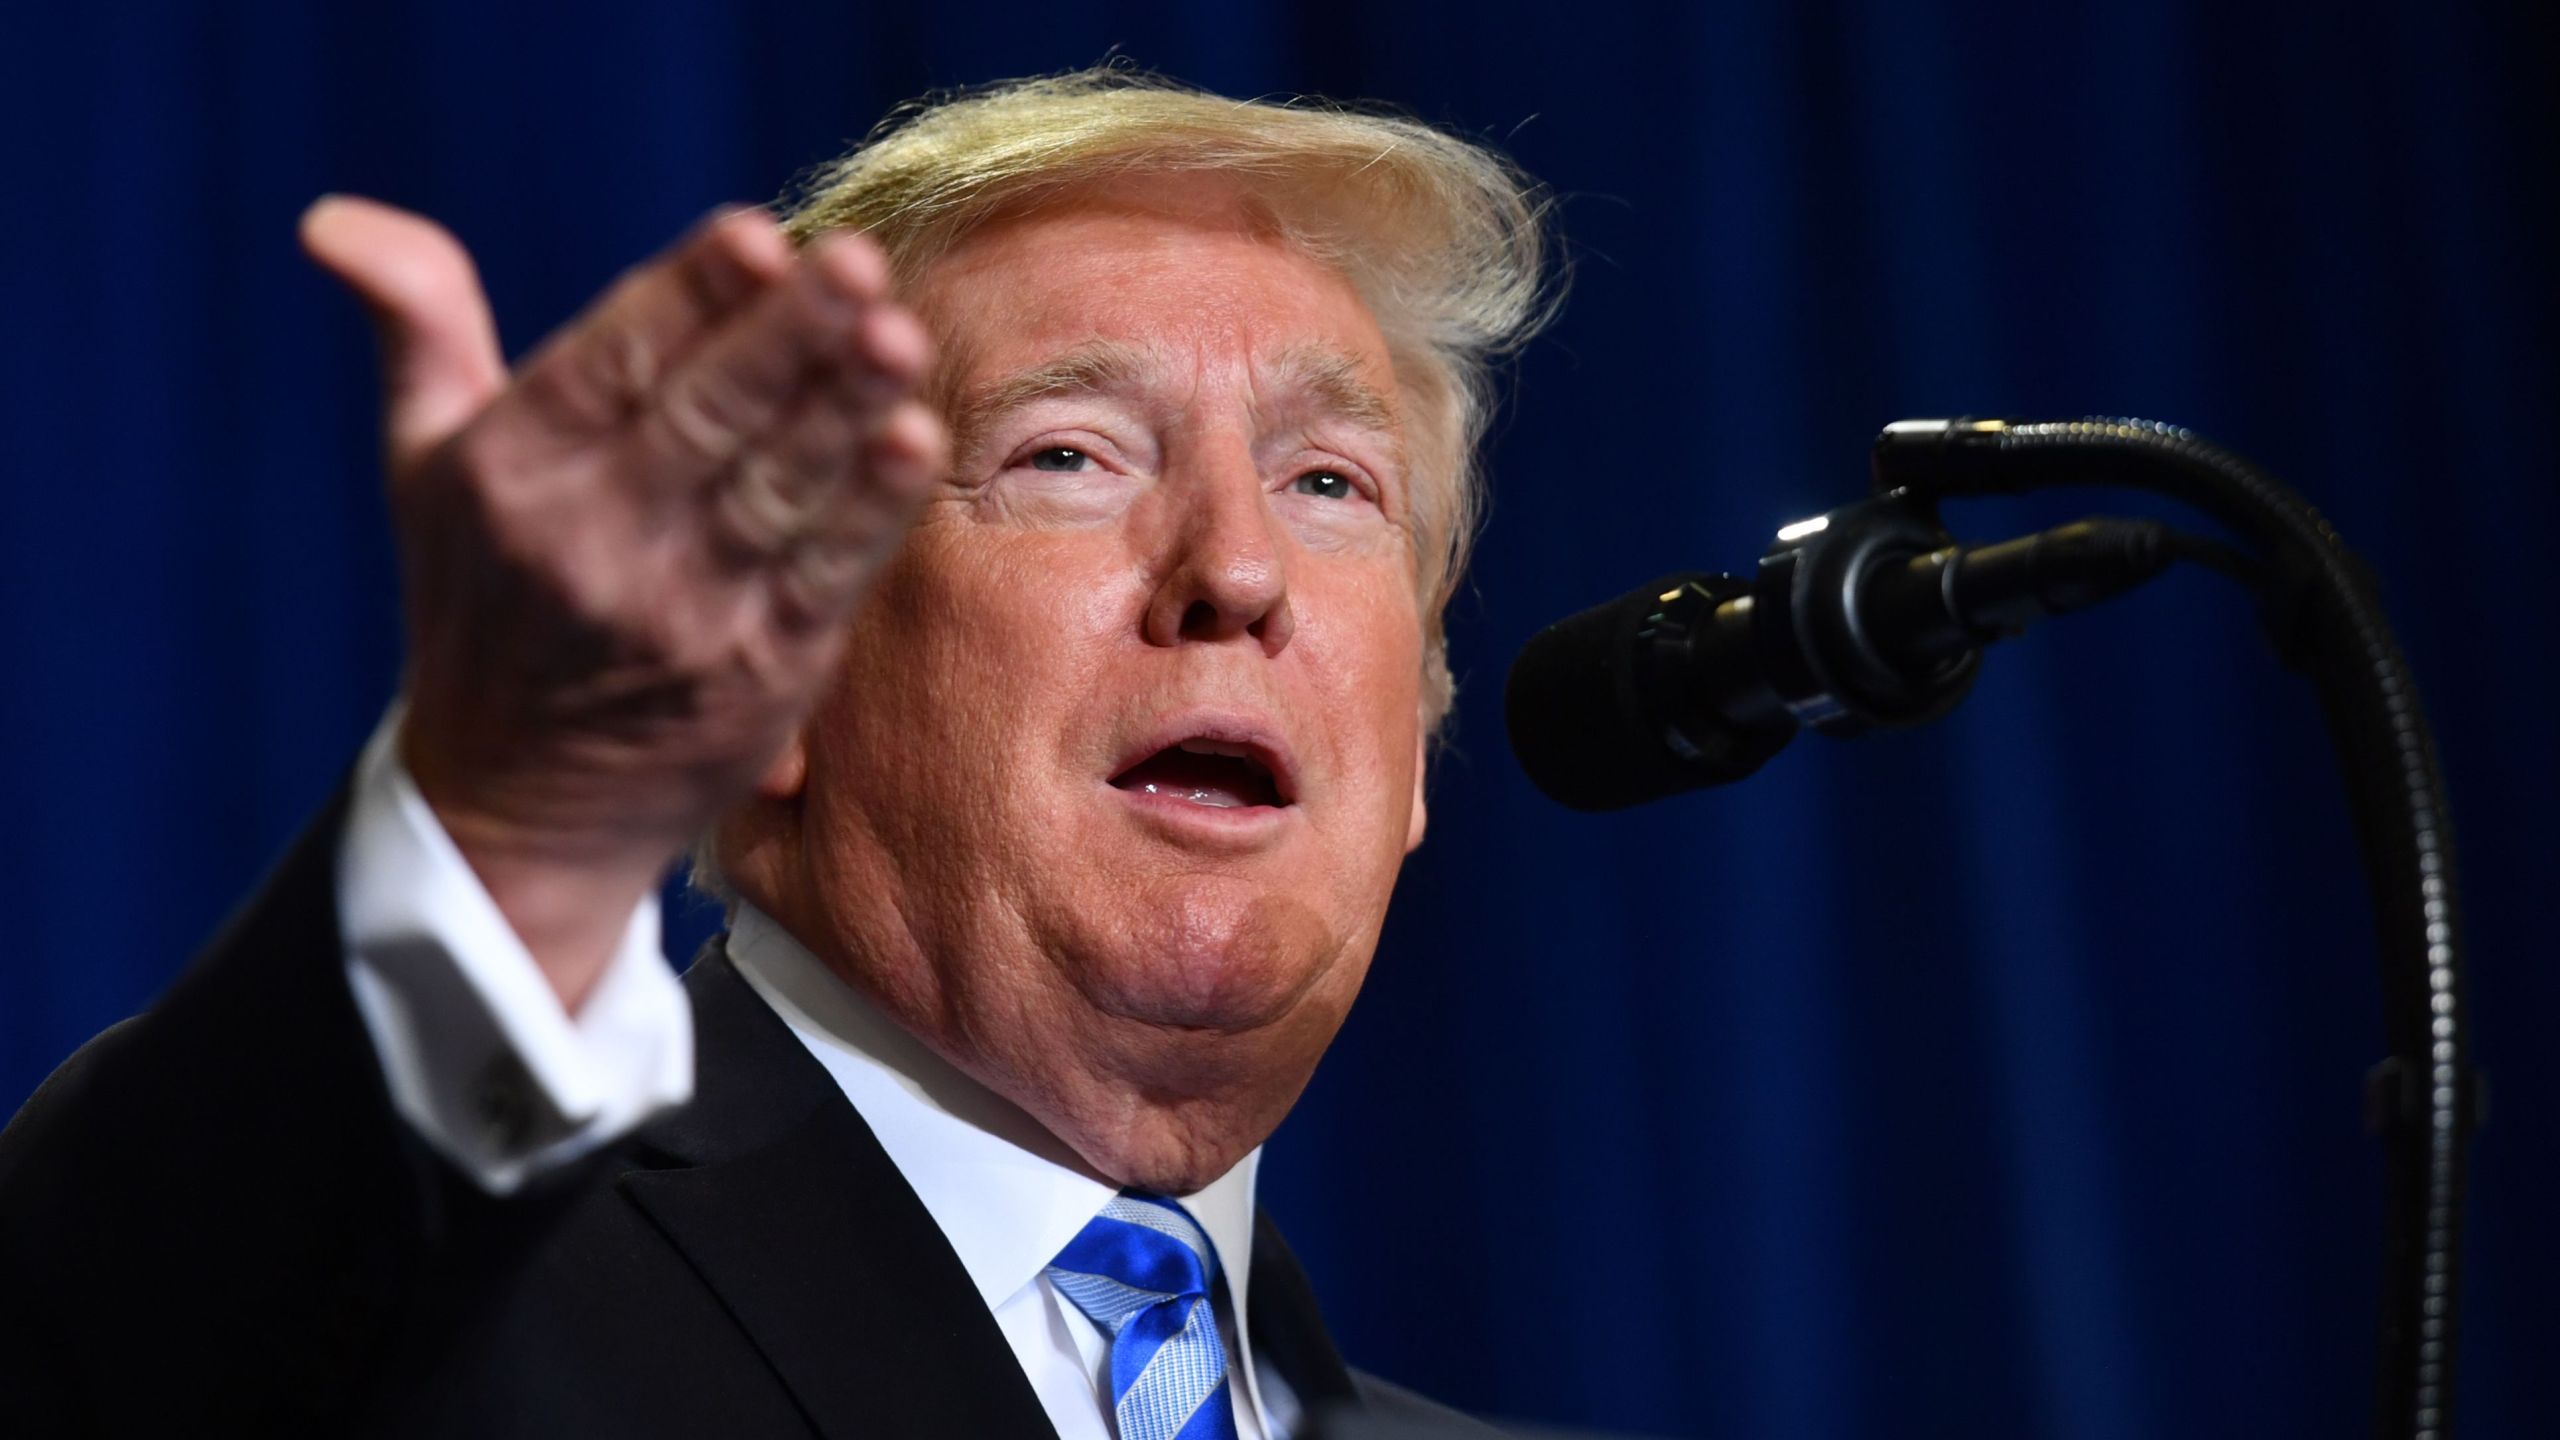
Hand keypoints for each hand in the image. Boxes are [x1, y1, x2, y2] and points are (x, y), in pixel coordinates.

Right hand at [302, 197, 944, 1007]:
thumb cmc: (483, 600)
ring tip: (899, 333)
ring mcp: (681, 611)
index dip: (687, 296)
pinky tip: (914, 440)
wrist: (517, 809)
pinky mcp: (761, 670)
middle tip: (857, 263)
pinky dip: (871, 507)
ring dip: (844, 409)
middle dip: (786, 336)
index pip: (611, 361)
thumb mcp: (425, 465)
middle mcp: (589, 540)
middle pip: (706, 416)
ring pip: (777, 487)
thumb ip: (419, 328)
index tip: (753, 232)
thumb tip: (336, 216)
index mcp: (509, 473)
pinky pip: (826, 572)